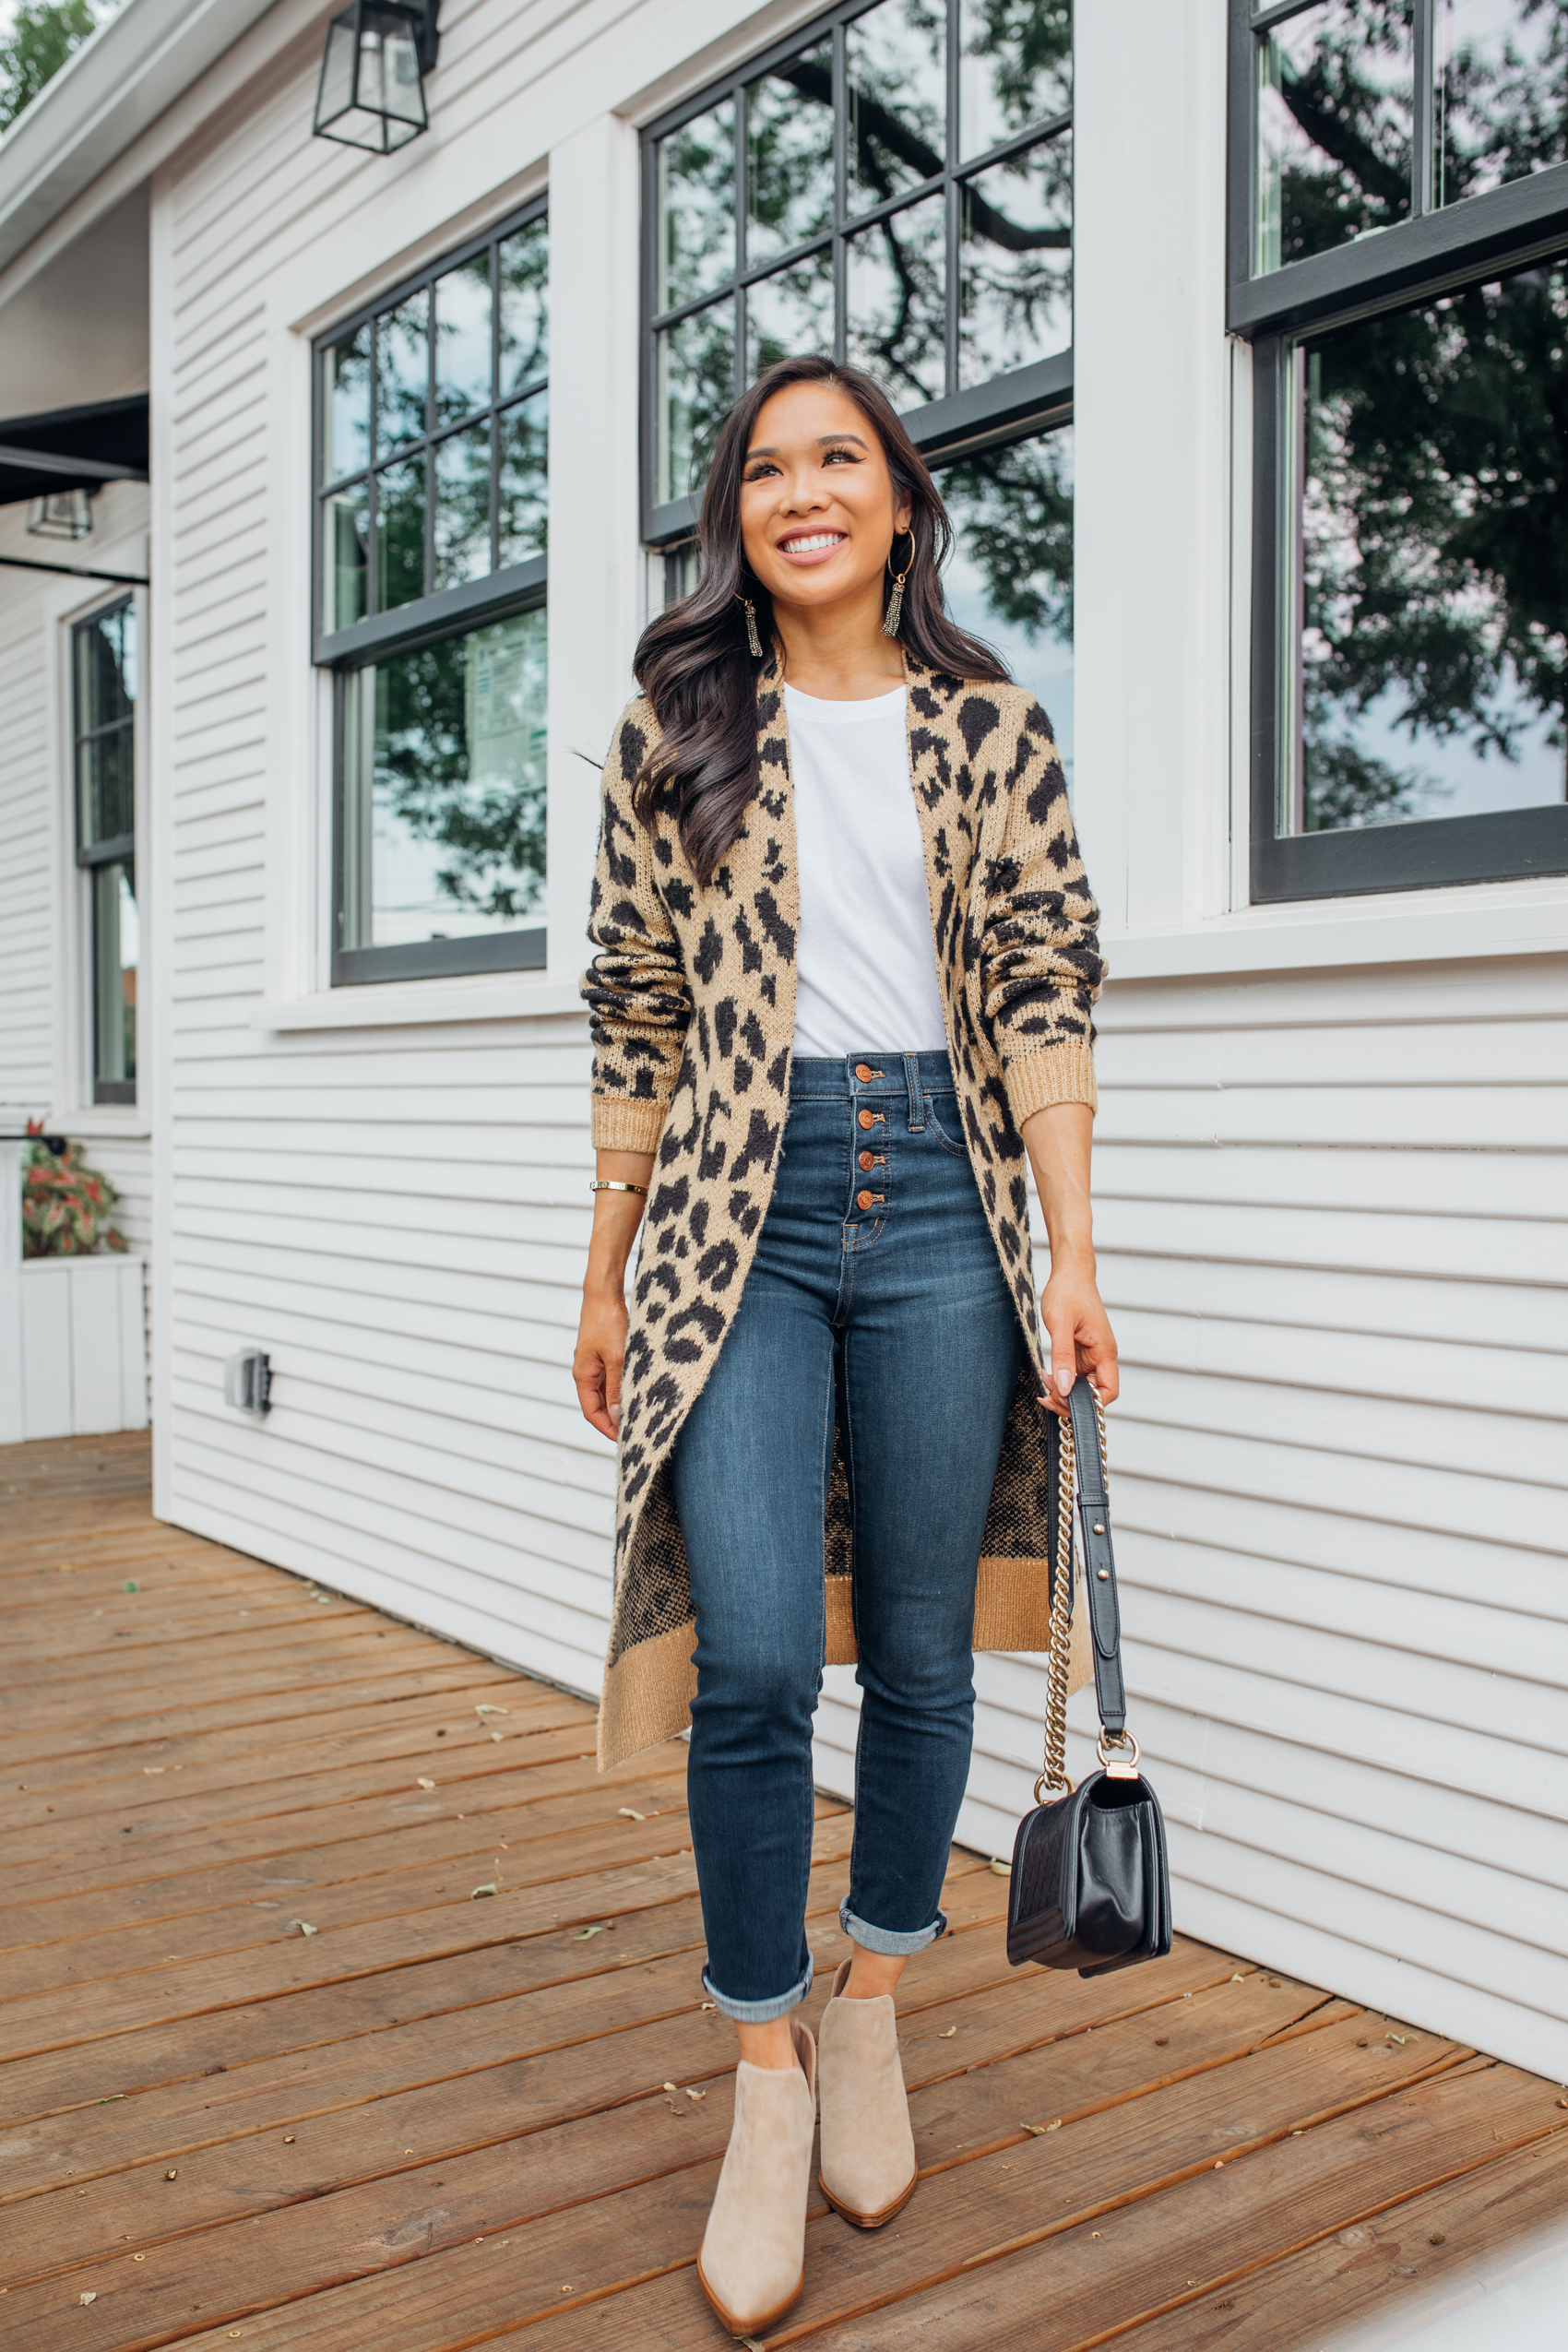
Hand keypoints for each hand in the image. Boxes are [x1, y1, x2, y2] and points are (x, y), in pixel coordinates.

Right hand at [573, 1288, 628, 1440]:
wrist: (604, 1293)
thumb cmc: (607, 1321)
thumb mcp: (616, 1358)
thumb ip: (617, 1388)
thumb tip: (617, 1416)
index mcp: (583, 1375)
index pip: (592, 1412)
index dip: (607, 1429)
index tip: (625, 1440)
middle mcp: (586, 1372)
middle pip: (598, 1405)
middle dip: (615, 1420)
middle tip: (635, 1430)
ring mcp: (594, 1363)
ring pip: (607, 1392)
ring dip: (620, 1404)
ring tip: (639, 1414)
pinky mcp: (604, 1354)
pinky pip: (612, 1378)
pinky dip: (623, 1388)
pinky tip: (638, 1392)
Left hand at [1038, 1260, 1118, 1418]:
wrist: (1070, 1273)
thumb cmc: (1068, 1292)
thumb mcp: (1060, 1323)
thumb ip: (1062, 1356)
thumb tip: (1064, 1387)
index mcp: (1104, 1351)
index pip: (1108, 1392)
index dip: (1090, 1404)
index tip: (1065, 1402)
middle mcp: (1101, 1356)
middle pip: (1094, 1394)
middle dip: (1071, 1400)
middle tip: (1047, 1397)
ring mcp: (1091, 1355)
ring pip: (1082, 1386)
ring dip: (1064, 1391)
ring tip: (1045, 1384)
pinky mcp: (1081, 1352)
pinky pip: (1074, 1374)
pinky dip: (1061, 1380)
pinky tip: (1047, 1376)